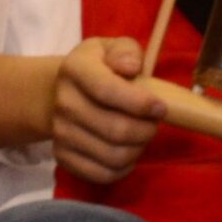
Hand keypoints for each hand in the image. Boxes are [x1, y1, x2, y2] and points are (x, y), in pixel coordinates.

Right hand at [49, 36, 163, 184]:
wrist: (60, 92)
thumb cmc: (99, 67)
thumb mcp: (112, 47)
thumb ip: (126, 51)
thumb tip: (131, 67)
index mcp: (75, 69)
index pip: (107, 91)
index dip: (140, 103)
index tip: (161, 108)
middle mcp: (63, 103)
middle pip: (114, 129)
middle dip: (146, 130)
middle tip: (155, 123)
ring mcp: (60, 133)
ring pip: (111, 155)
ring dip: (138, 149)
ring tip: (143, 135)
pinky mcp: (62, 156)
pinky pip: (100, 174)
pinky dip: (123, 169)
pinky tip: (130, 153)